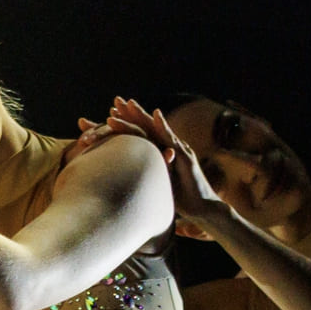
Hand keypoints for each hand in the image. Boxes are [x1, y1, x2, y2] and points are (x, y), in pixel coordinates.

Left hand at [101, 96, 225, 237]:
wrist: (202, 209)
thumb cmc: (178, 199)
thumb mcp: (154, 184)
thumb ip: (142, 176)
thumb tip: (121, 180)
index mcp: (159, 153)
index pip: (140, 135)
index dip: (126, 124)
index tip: (108, 114)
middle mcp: (168, 148)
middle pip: (146, 127)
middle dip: (131, 113)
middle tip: (116, 100)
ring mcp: (177, 150)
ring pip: (157, 129)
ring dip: (142, 116)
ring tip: (128, 104)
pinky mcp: (186, 157)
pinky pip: (173, 139)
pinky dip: (164, 126)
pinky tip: (156, 115)